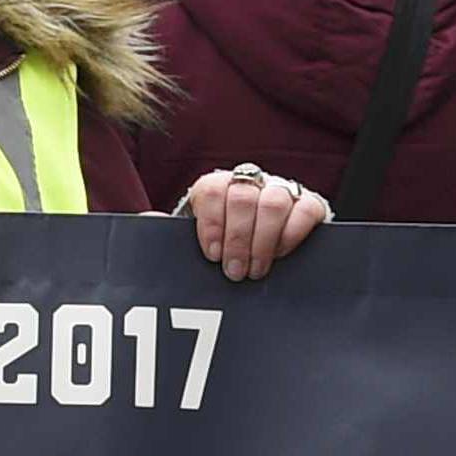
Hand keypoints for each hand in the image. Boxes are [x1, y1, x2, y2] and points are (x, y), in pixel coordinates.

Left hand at [184, 163, 329, 281]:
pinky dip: (292, 234)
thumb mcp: (193, 240)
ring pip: (273, 202)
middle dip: (238, 239)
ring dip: (263, 241)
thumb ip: (171, 232)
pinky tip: (279, 255)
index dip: (212, 222)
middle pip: (243, 197)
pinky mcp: (309, 204)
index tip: (212, 254)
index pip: (212, 189)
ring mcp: (281, 191)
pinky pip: (305, 210)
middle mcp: (250, 183)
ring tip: (255, 270)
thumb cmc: (221, 246)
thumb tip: (146, 220)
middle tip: (234, 272)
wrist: (261, 251)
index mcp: (218, 186)